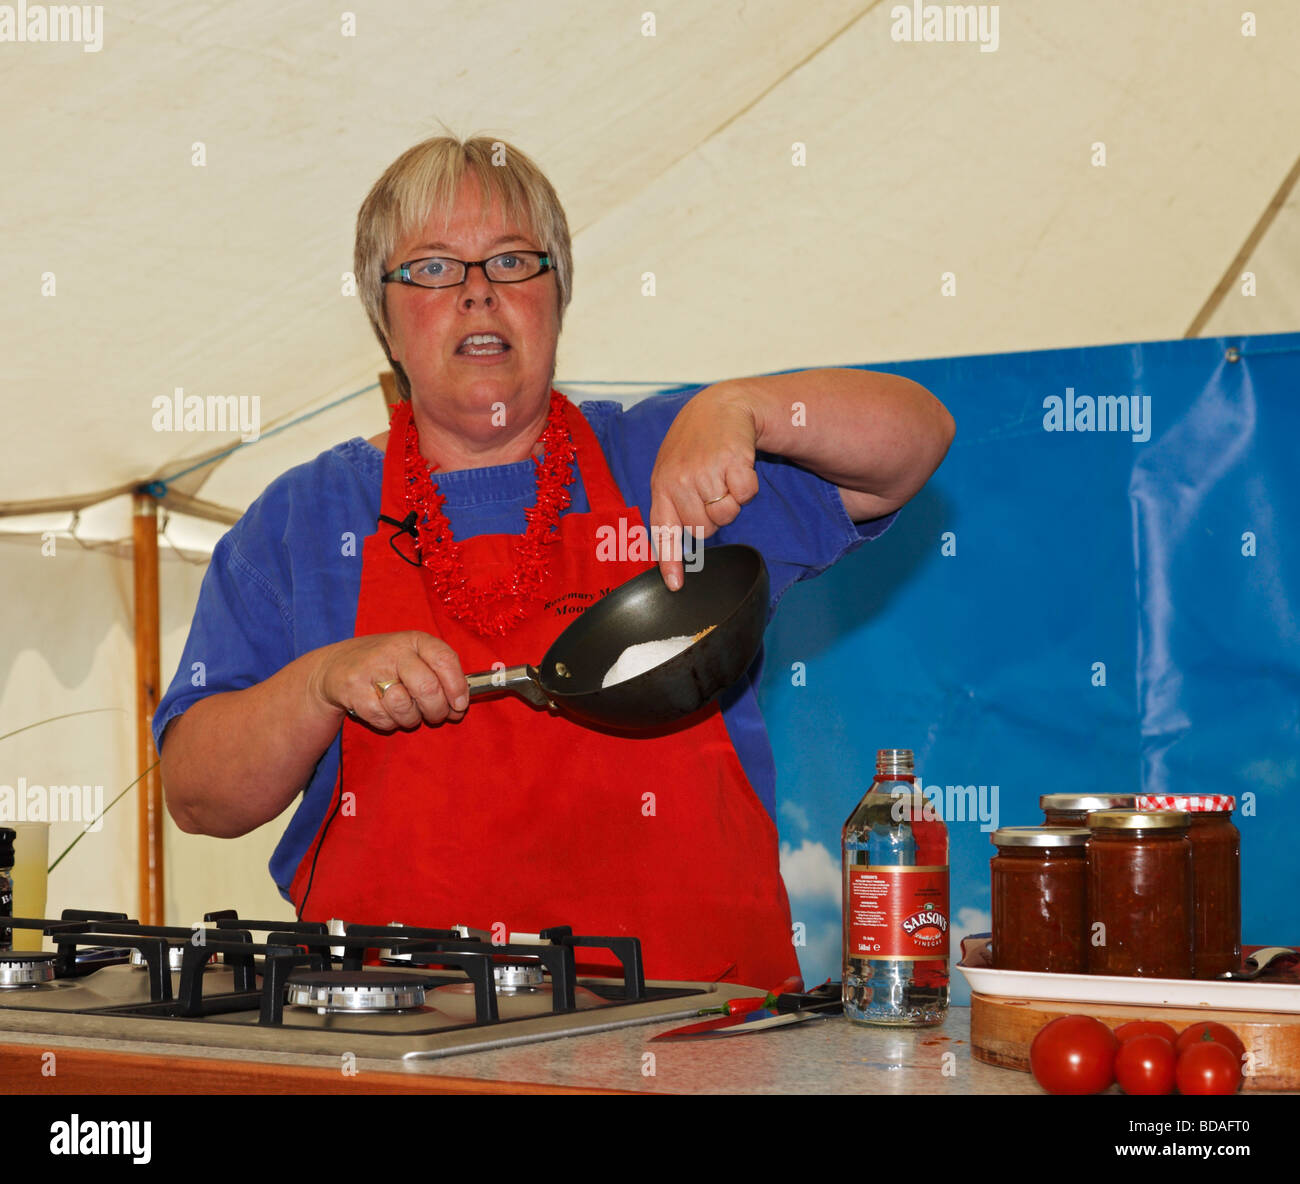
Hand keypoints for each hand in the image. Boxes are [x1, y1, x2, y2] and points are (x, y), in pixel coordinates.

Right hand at [310, 631, 468, 730]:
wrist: (336, 667)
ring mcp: (371, 669)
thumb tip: (460, 707)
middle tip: (435, 715)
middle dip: (437, 710)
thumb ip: (440, 677)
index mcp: (415, 640)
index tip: (460, 704)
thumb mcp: (414, 658)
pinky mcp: (353, 690)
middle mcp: (394, 650)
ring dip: (412, 719)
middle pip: (427, 687)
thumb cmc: (387, 666)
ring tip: (408, 713)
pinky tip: (387, 712)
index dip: (457, 686)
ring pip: (405, 706)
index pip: (444, 659)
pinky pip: (383, 718)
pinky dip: (390, 723)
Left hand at [649, 383, 759, 588]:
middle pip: (704, 530)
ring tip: (723, 477)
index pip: (663, 531)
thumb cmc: (694, 446)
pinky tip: (738, 467)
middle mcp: (680, 480)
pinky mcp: (732, 461)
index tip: (676, 586)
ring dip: (731, 502)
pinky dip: (748, 487)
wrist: (719, 408)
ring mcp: (706, 471)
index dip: (670, 562)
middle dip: (713, 517)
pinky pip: (746, 496)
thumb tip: (683, 545)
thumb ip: (672, 505)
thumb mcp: (672, 471)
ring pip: (727, 515)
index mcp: (661, 485)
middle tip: (712, 490)